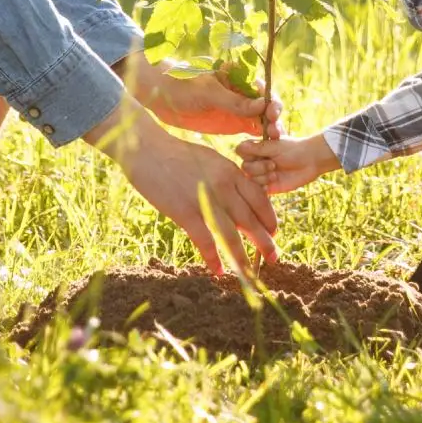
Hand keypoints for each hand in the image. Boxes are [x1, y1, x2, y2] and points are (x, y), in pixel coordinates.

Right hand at [87, 103, 278, 273]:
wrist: (147, 149)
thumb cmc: (176, 154)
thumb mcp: (209, 159)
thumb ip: (225, 177)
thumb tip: (237, 196)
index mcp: (230, 171)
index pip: (259, 198)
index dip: (269, 218)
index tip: (273, 231)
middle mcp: (223, 186)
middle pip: (250, 220)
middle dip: (265, 242)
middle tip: (274, 258)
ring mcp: (205, 200)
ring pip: (231, 235)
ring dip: (242, 258)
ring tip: (250, 273)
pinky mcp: (184, 212)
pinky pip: (204, 241)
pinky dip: (212, 258)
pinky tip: (218, 271)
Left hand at [128, 56, 284, 137]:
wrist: (160, 94)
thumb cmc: (182, 85)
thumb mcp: (207, 92)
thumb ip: (233, 101)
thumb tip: (261, 105)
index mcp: (239, 78)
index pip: (263, 89)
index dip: (272, 101)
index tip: (272, 112)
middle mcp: (243, 94)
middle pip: (266, 107)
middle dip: (273, 119)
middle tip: (276, 132)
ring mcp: (239, 110)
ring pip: (262, 121)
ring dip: (269, 132)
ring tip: (273, 144)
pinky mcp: (233, 124)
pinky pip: (251, 133)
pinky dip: (259, 141)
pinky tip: (263, 152)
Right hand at [235, 133, 342, 194]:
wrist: (310, 162)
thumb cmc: (293, 150)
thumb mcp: (274, 147)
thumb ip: (257, 148)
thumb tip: (238, 148)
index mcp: (256, 149)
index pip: (240, 152)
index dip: (248, 154)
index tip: (262, 153)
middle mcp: (256, 161)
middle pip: (244, 167)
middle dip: (259, 167)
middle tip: (273, 164)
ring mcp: (261, 174)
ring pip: (250, 179)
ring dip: (263, 176)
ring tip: (276, 173)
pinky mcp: (267, 187)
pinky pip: (257, 190)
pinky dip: (264, 186)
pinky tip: (274, 181)